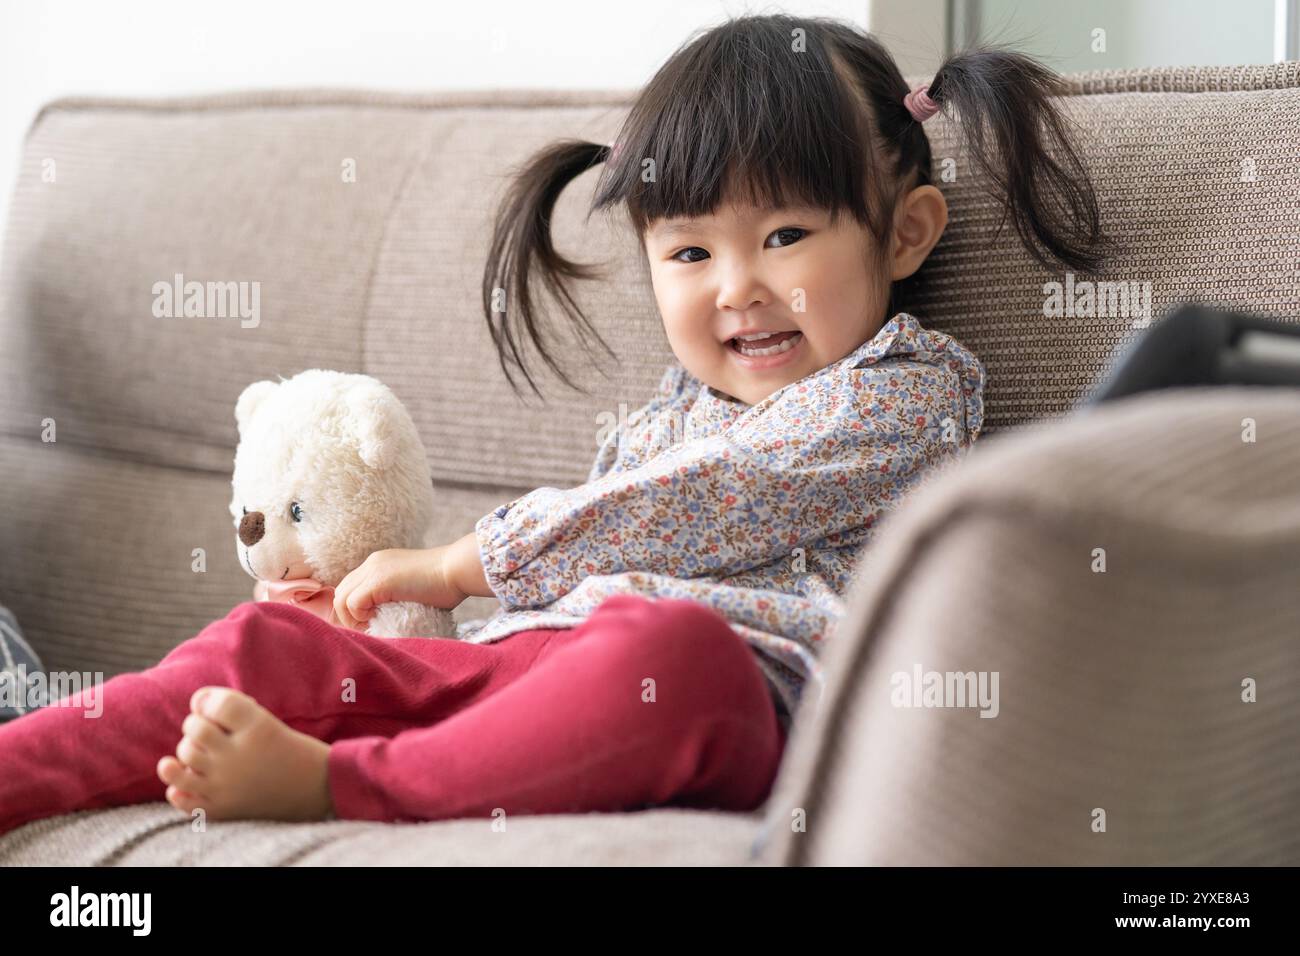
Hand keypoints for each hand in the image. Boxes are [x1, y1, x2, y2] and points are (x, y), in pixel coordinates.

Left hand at [332, 547, 465, 631]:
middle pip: (341, 592)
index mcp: (379, 564)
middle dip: (348, 617)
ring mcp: (374, 569)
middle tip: (368, 631)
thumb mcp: (412, 588)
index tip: (370, 625)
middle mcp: (372, 563)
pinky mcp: (379, 580)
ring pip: (341, 598)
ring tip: (372, 628)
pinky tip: (378, 619)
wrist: (458, 569)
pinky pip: (353, 603)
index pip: (350, 587)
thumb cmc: (446, 584)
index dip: (354, 610)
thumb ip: (395, 597)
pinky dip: (360, 616)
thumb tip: (384, 620)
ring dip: (352, 619)